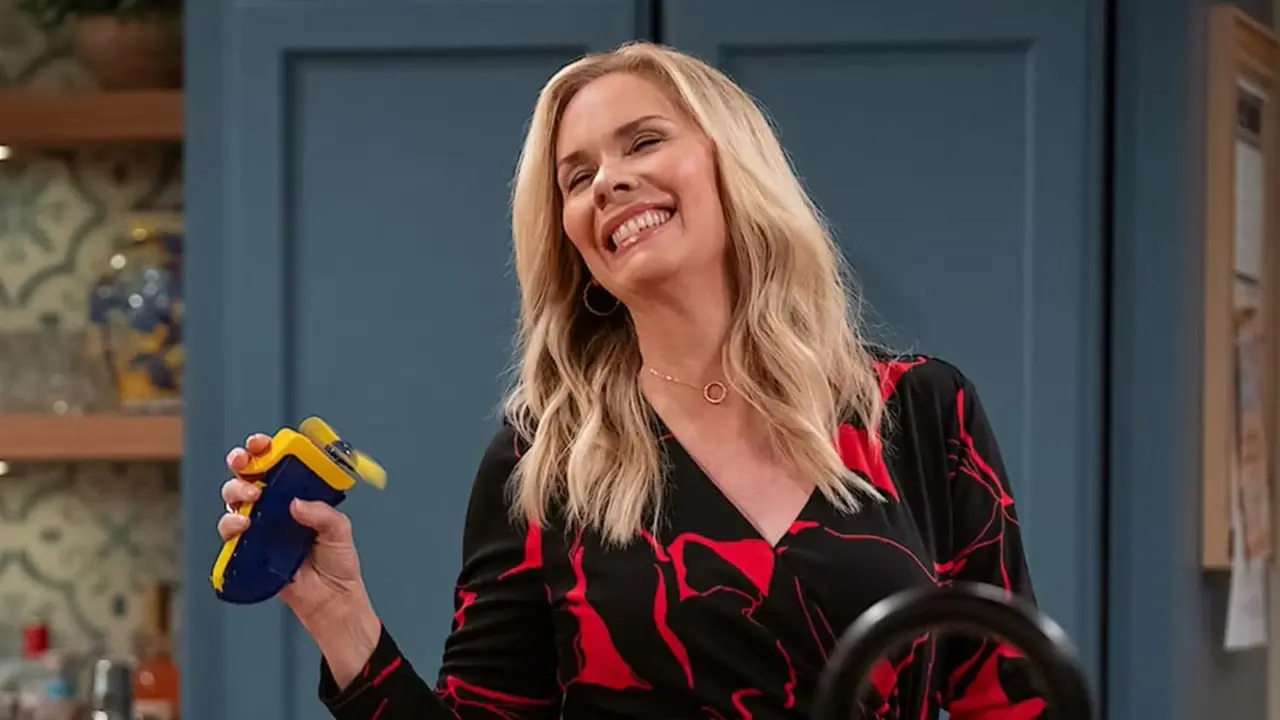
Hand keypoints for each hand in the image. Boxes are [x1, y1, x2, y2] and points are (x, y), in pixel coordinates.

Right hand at [219, 433, 380, 685]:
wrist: (331, 601)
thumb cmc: (338, 563)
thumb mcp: (339, 531)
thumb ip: (322, 514)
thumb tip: (295, 504)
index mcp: (299, 495)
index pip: (278, 463)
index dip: (265, 449)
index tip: (262, 444)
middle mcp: (276, 507)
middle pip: (249, 475)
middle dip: (241, 462)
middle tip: (246, 464)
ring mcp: (261, 527)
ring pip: (234, 498)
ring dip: (236, 492)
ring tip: (251, 499)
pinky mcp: (249, 549)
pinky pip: (230, 532)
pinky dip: (230, 524)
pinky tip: (242, 525)